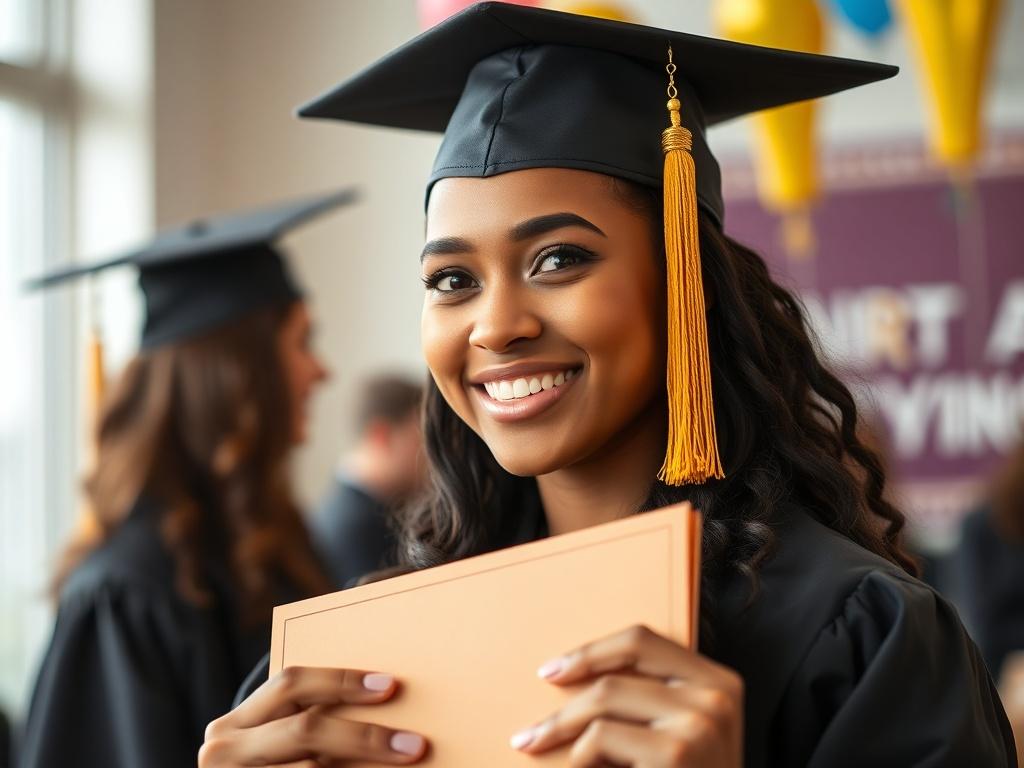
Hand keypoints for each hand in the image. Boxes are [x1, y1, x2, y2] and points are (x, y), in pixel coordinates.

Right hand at [199, 666, 427, 766]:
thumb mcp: (277, 744)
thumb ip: (311, 724)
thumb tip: (387, 702)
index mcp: (236, 723)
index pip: (291, 684)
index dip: (342, 681)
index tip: (390, 685)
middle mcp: (225, 752)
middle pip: (305, 729)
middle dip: (365, 736)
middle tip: (414, 745)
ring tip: (404, 765)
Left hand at [511, 625, 742, 766]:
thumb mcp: (685, 736)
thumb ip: (652, 701)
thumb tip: (570, 674)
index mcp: (719, 682)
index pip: (642, 641)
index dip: (591, 652)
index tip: (553, 671)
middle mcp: (715, 698)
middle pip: (614, 678)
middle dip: (562, 711)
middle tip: (528, 737)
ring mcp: (698, 726)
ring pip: (602, 701)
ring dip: (564, 734)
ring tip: (545, 754)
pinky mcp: (676, 754)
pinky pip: (599, 739)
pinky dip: (579, 761)